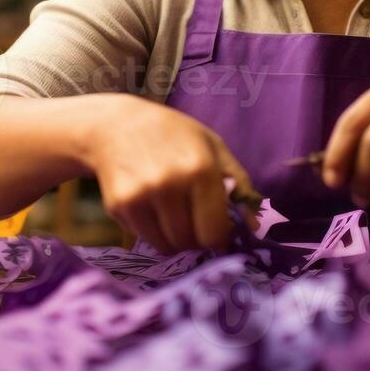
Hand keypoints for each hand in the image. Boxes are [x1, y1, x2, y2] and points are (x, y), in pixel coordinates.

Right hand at [83, 95, 258, 253]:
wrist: (115, 124)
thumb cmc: (173, 134)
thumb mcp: (214, 148)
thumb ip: (240, 185)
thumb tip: (254, 228)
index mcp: (200, 169)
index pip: (214, 232)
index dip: (219, 239)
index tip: (217, 233)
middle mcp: (169, 185)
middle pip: (190, 242)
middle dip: (196, 238)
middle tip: (192, 220)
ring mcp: (140, 197)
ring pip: (166, 246)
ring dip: (173, 238)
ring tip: (172, 213)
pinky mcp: (118, 206)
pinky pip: (144, 238)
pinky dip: (151, 231)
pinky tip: (149, 205)